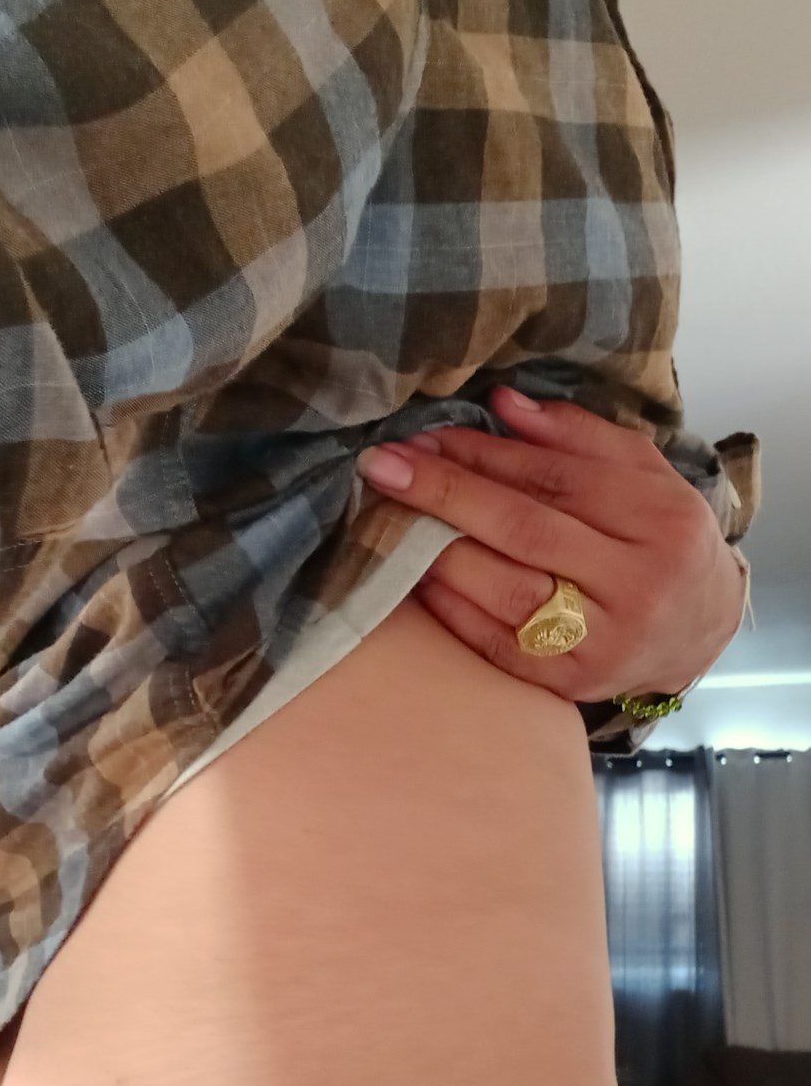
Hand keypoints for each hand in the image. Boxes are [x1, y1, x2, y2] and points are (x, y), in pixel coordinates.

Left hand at [356, 386, 746, 700]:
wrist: (700, 628)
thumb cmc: (662, 538)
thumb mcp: (641, 473)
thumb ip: (577, 435)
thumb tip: (503, 403)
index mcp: (660, 519)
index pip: (556, 478)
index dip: (483, 454)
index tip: (424, 437)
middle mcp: (638, 584)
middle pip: (526, 530)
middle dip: (447, 493)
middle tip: (385, 467)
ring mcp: (604, 641)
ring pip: (506, 590)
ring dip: (439, 551)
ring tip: (391, 517)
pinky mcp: (572, 682)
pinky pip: (497, 644)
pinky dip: (450, 607)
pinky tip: (415, 575)